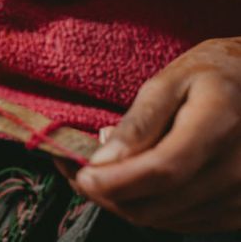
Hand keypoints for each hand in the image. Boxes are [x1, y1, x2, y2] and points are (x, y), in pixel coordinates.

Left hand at [65, 37, 240, 232]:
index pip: (162, 170)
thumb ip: (139, 122)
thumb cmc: (211, 77)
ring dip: (121, 201)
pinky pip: (176, 223)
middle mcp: (237, 168)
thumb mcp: (170, 82)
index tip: (79, 173)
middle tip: (76, 168)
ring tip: (103, 169)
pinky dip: (144, 207)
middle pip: (155, 204)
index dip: (114, 180)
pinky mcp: (237, 212)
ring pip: (159, 219)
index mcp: (219, 124)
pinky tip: (130, 181)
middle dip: (105, 193)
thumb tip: (103, 160)